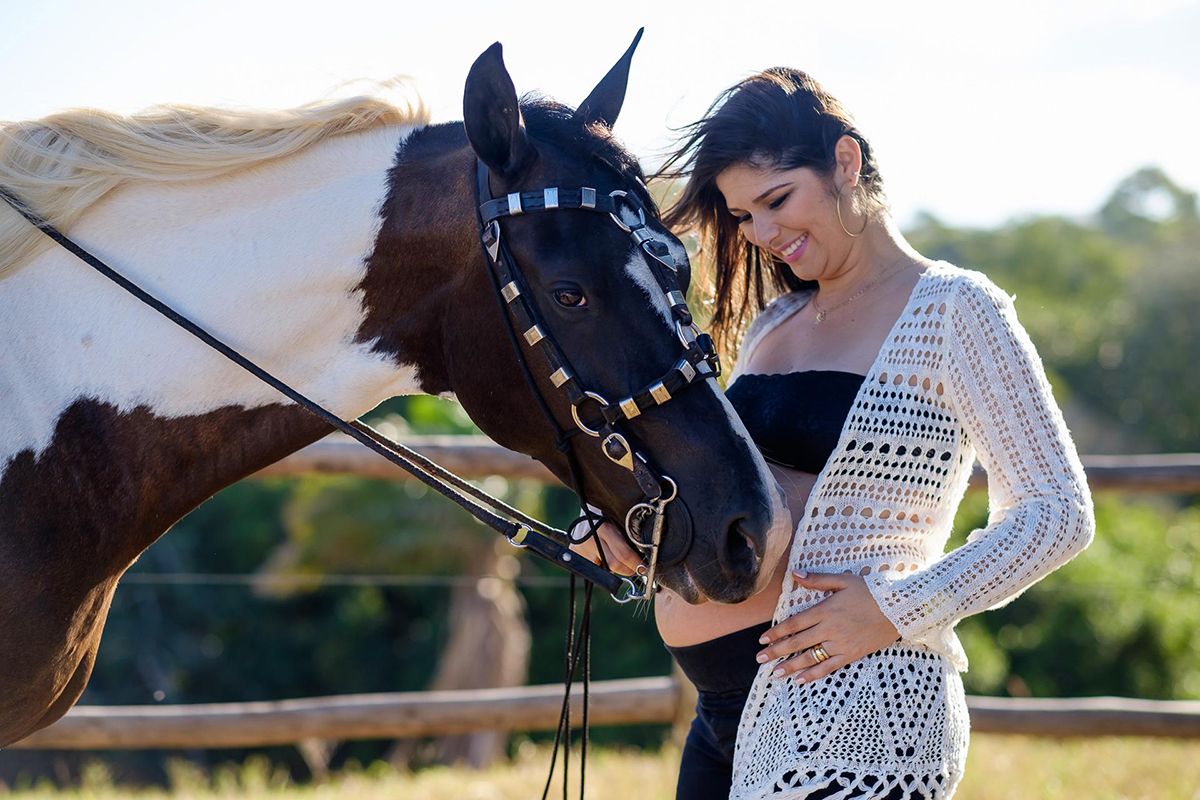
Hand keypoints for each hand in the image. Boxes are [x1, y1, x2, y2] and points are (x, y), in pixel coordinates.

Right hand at [568, 519, 642, 575]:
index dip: (637, 564)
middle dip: (628, 569)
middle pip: (614, 565)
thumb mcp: (619, 521)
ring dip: (615, 567)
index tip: (645, 567)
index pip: (623, 554)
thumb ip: (630, 537)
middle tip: (635, 567)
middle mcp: (590, 538)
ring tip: (617, 556)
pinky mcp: (574, 552)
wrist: (588, 507)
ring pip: (605, 568)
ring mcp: (580, 547)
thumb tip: (644, 557)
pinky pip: (594, 566)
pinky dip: (602, 565)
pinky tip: (603, 554)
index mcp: (604, 528)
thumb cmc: (608, 513)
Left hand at [755, 570, 900, 682]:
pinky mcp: (852, 654)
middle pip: (798, 642)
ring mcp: (841, 644)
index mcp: (826, 610)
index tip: (762, 640)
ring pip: (811, 657)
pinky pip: (829, 667)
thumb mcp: (843, 580)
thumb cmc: (870, 591)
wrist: (899, 608)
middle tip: (759, 659)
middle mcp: (830, 629)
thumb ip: (817, 580)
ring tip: (775, 673)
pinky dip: (814, 674)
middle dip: (777, 652)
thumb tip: (794, 573)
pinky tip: (801, 680)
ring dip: (791, 666)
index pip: (794, 623)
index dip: (777, 632)